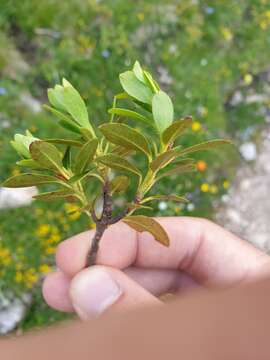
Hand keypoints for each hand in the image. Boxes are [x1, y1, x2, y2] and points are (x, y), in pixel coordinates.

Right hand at [43, 217, 269, 319]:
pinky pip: (148, 321)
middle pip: (165, 266)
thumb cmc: (239, 353)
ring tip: (56, 290)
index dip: (139, 235)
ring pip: (149, 295)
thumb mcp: (201, 339)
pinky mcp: (187, 339)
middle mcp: (228, 298)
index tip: (90, 248)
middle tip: (60, 269)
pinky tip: (85, 311)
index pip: (196, 238)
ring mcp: (206, 322)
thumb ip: (148, 310)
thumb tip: (88, 282)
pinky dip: (116, 316)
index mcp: (253, 284)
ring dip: (102, 291)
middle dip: (109, 265)